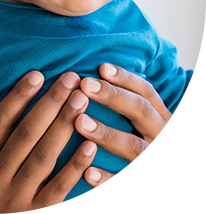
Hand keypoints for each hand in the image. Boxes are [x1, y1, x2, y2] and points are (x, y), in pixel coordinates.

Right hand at [0, 71, 96, 213]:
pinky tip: (90, 145)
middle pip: (27, 131)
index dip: (18, 96)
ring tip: (82, 100)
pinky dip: (75, 166)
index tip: (36, 75)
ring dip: (65, 124)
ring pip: (44, 153)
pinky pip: (59, 187)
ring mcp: (16, 196)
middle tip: (70, 78)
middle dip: (50, 101)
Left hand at [77, 64, 200, 213]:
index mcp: (164, 123)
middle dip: (112, 95)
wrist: (187, 211)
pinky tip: (87, 173)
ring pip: (135, 147)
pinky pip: (133, 187)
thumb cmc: (159, 165)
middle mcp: (168, 141)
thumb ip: (134, 115)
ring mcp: (167, 168)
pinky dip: (110, 181)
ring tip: (79, 122)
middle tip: (85, 84)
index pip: (147, 93)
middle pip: (141, 112)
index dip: (125, 78)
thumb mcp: (154, 137)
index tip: (101, 66)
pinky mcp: (162, 196)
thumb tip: (98, 85)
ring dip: (105, 133)